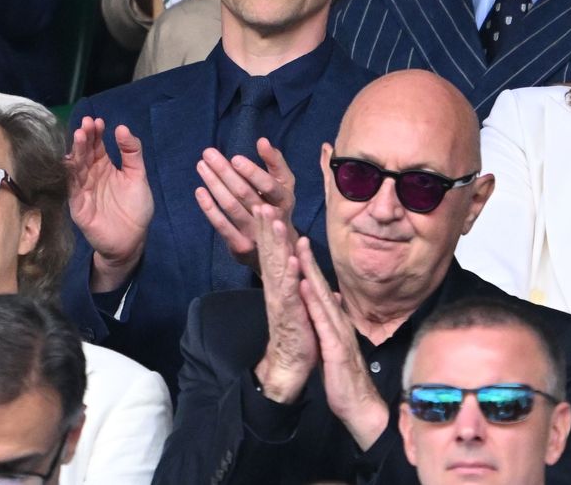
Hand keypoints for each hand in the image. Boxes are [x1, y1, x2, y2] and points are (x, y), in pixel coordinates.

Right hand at [66, 117, 152, 291]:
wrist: (132, 239)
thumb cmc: (135, 208)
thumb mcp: (138, 176)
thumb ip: (132, 153)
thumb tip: (122, 128)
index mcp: (105, 167)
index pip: (97, 146)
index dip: (97, 134)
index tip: (98, 121)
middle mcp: (91, 176)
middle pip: (85, 153)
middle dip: (85, 138)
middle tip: (87, 124)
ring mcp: (83, 190)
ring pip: (77, 167)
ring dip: (77, 151)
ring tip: (79, 135)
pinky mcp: (78, 205)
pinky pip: (72, 188)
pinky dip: (71, 174)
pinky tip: (70, 161)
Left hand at [195, 138, 296, 271]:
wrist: (280, 247)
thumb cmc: (278, 205)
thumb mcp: (284, 184)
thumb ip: (275, 162)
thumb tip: (262, 141)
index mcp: (285, 199)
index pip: (269, 185)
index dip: (252, 172)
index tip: (235, 158)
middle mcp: (271, 218)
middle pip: (245, 194)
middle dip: (225, 172)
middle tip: (208, 154)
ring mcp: (255, 233)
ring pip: (231, 207)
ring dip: (214, 185)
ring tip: (201, 166)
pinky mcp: (241, 245)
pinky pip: (222, 226)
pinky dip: (209, 208)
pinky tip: (200, 190)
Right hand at [254, 205, 316, 403]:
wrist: (291, 365)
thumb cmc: (299, 334)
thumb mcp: (303, 304)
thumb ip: (303, 285)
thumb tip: (309, 271)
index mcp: (280, 285)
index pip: (273, 253)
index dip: (270, 231)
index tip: (266, 207)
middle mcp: (277, 289)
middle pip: (270, 253)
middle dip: (267, 228)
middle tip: (261, 203)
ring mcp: (281, 300)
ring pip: (277, 266)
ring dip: (276, 243)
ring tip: (274, 221)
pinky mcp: (289, 313)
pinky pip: (289, 291)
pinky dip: (291, 274)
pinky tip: (293, 258)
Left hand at [298, 237, 388, 450]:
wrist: (359, 404)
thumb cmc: (345, 377)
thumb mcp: (336, 345)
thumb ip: (332, 322)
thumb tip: (332, 302)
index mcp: (335, 321)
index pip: (321, 290)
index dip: (310, 267)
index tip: (298, 246)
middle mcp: (338, 321)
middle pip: (322, 285)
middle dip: (308, 260)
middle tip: (297, 234)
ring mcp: (338, 332)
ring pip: (323, 297)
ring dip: (311, 273)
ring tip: (299, 251)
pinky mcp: (336, 347)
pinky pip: (322, 321)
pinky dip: (313, 302)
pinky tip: (305, 287)